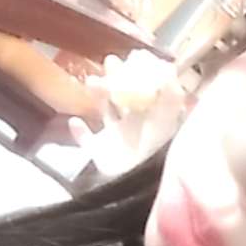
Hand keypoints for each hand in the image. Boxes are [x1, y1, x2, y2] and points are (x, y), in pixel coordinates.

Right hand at [68, 50, 190, 175]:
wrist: (136, 190)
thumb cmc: (154, 155)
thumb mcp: (165, 124)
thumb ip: (170, 97)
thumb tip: (170, 67)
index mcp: (155, 120)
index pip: (149, 92)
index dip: (143, 74)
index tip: (136, 55)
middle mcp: (137, 128)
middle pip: (126, 98)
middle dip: (118, 79)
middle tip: (111, 60)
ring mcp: (118, 142)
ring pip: (106, 113)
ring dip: (98, 96)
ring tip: (91, 81)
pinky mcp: (101, 157)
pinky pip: (87, 141)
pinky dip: (79, 132)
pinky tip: (75, 121)